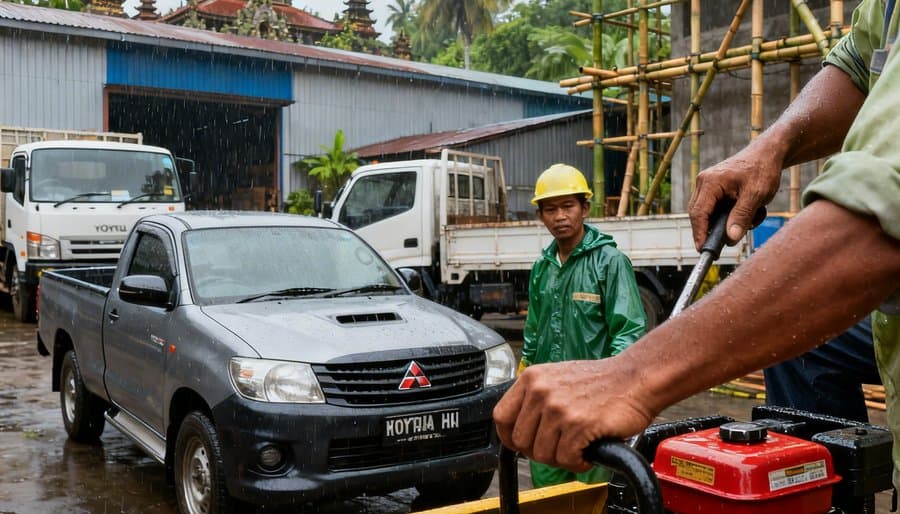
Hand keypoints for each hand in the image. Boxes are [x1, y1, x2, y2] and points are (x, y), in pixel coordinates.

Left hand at [493, 358, 654, 471]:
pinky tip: (587, 452)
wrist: (635, 378)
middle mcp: (541, 391)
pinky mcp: (578, 424)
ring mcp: (558, 408)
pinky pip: (565, 459)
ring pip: (542, 454)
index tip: (520, 445)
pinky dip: (577, 462)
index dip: (509, 437)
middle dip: (539, 451)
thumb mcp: (557, 378)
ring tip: (576, 447)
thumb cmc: (601, 381)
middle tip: (559, 448)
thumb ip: (535, 398)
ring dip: (561, 458)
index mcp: (532, 378)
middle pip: (521, 441)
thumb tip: (519, 428)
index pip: (502, 416)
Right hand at [688, 147, 781, 249]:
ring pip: (709, 214)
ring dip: (727, 222)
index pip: (698, 213)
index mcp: (710, 182)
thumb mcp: (756, 195)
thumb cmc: (762, 169)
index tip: (704, 250)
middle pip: (699, 215)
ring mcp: (708, 186)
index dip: (699, 234)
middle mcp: (704, 183)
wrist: (768, 153)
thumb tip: (731, 239)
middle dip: (713, 230)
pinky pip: (716, 209)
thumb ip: (742, 217)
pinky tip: (751, 211)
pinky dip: (731, 216)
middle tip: (727, 243)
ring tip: (753, 218)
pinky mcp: (715, 189)